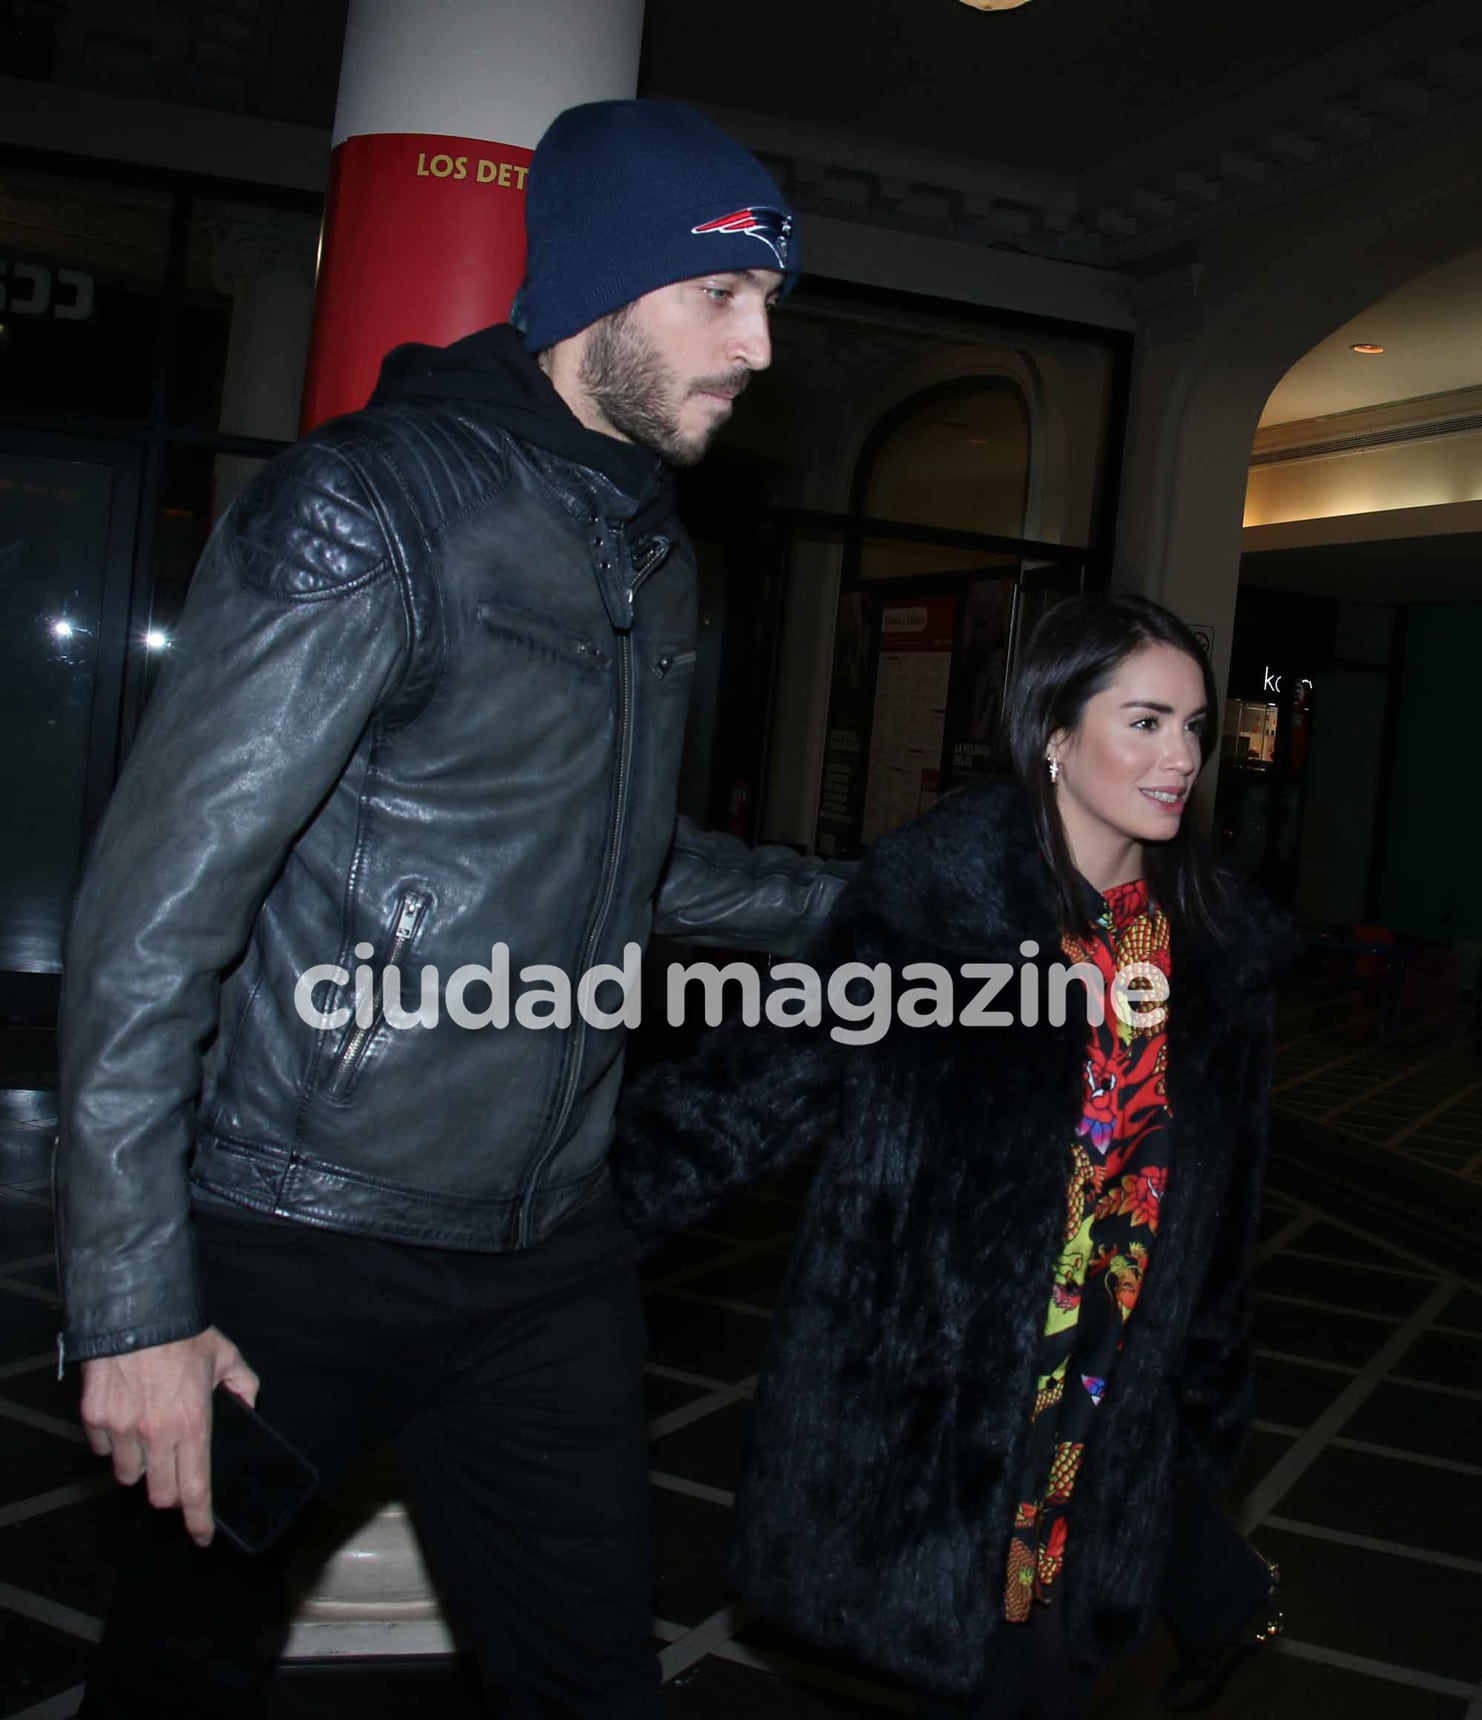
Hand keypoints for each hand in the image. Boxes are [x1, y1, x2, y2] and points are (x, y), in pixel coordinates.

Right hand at [80, 1328, 257, 1546]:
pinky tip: (124, 1420)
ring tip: (149, 1441)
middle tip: (175, 1473)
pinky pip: (103, 1449)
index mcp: (192, 1423)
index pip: (195, 1488)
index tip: (202, 1536)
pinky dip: (113, 1444)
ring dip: (141, 1467)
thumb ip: (243, 1384)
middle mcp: (155, 1434)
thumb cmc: (182, 1334)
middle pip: (160, 1493)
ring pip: (129, 1474)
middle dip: (169, 1493)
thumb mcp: (225, 1355)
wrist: (135, 1310)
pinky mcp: (95, 1419)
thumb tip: (249, 1406)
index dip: (199, 1519)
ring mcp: (121, 1429)